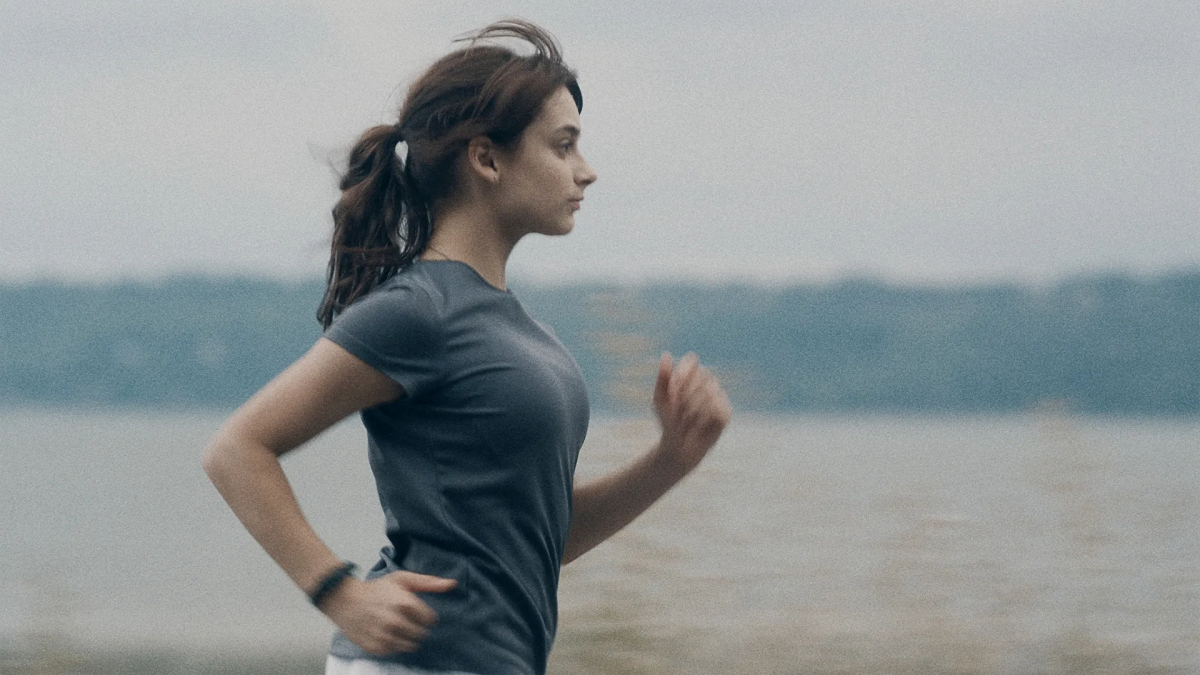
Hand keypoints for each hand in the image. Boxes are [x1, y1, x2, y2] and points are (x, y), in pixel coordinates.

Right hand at [320, 571, 456, 655]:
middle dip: (418, 628)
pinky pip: (395, 652)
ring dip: (408, 638)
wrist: (345, 600)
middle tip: (407, 619)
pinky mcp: (376, 647)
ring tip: (398, 627)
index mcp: (405, 603)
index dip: (426, 616)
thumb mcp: (402, 579)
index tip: (417, 612)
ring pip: (411, 646)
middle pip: (422, 634)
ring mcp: (385, 636)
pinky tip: (388, 633)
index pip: (430, 620)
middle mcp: (396, 622)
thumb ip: (429, 582)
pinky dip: (395, 645)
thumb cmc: (376, 588)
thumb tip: (452, 584)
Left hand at [652, 351, 731, 471]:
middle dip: (685, 396)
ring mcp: (718, 396)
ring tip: (687, 421)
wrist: (678, 446)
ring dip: (693, 409)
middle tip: (678, 412)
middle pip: (700, 377)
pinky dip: (705, 419)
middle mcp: (706, 382)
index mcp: (690, 375)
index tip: (673, 390)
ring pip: (708, 393)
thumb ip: (663, 377)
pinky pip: (716, 409)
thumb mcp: (660, 399)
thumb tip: (666, 354)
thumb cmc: (667, 420)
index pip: (691, 363)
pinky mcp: (726, 411)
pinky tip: (700, 426)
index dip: (681, 377)